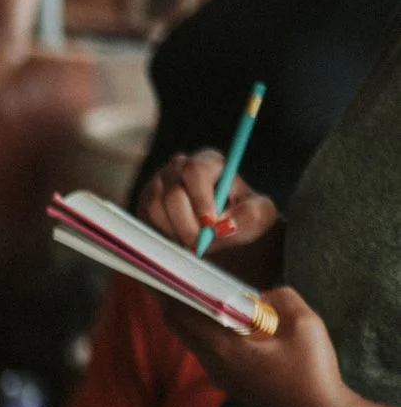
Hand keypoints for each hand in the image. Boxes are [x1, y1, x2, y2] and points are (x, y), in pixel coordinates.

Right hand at [139, 150, 277, 252]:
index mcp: (208, 162)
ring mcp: (158, 184)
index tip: (210, 223)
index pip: (195, 171)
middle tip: (201, 244)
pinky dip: (163, 233)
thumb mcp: (260, 215)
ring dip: (175, 230)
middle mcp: (179, 167)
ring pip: (156, 207)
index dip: (200, 198)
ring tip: (194, 242)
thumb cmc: (243, 218)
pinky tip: (180, 238)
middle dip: (187, 223)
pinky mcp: (145, 203)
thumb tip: (225, 225)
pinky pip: (145, 219)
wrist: (223, 231)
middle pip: (173, 192)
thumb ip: (250, 215)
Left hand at [162, 285, 349, 406]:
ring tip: (193, 289)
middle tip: (171, 274)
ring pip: (192, 338)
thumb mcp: (305, 325)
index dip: (168, 291)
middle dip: (172, 299)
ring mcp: (219, 376)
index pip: (180, 315)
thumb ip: (282, 298)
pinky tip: (221, 316)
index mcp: (224, 349)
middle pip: (179, 326)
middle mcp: (213, 364)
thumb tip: (264, 295)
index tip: (160, 271)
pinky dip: (204, 329)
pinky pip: (207, 349)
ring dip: (189, 314)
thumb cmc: (312, 373)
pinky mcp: (229, 382)